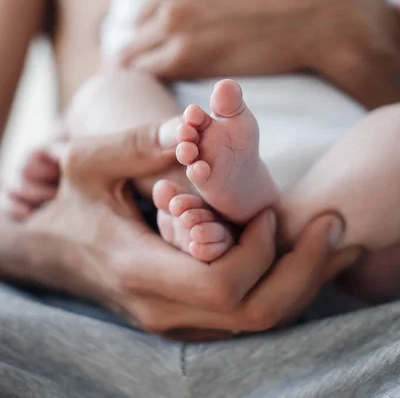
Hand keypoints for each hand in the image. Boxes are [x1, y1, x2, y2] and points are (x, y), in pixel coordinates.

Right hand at [3, 121, 359, 340]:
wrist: (50, 253)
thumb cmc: (72, 202)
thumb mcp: (91, 161)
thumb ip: (140, 141)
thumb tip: (192, 121)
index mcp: (140, 270)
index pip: (224, 284)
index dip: (258, 250)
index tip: (266, 214)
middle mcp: (161, 309)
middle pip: (255, 314)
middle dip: (302, 272)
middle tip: (329, 229)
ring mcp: (173, 321)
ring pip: (255, 322)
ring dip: (296, 282)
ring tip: (323, 241)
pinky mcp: (182, 318)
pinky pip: (242, 318)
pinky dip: (275, 289)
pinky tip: (289, 255)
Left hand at [120, 0, 399, 108]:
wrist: (321, 14)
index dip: (165, 6)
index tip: (174, 23)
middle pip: (144, 13)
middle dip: (156, 31)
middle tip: (173, 49)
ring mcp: (172, 15)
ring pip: (138, 42)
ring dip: (148, 55)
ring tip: (158, 68)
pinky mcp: (181, 53)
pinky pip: (144, 67)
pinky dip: (149, 73)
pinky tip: (156, 80)